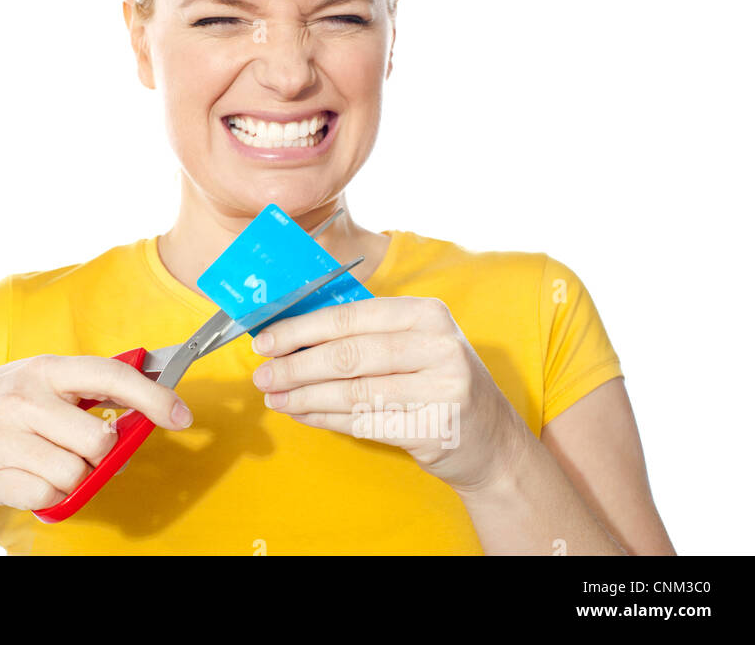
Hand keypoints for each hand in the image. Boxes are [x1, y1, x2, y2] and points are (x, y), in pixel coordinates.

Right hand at [0, 354, 192, 509]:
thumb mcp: (31, 379)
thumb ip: (81, 389)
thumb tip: (142, 404)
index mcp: (43, 369)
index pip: (112, 376)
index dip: (153, 397)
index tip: (180, 414)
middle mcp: (26, 399)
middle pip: (100, 440)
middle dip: (102, 453)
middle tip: (81, 448)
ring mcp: (8, 439)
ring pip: (77, 473)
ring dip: (74, 476)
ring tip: (47, 461)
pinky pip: (51, 497)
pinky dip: (49, 495)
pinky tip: (28, 476)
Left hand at [250, 296, 529, 492]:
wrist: (492, 440)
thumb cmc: (438, 381)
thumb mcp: (414, 343)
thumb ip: (362, 333)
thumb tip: (289, 335)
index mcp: (426, 314)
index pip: (349, 318)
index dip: (301, 330)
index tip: (265, 340)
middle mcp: (438, 347)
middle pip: (347, 356)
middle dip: (295, 366)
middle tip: (262, 374)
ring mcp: (441, 390)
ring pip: (352, 393)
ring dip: (303, 396)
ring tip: (273, 397)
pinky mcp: (434, 429)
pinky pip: (363, 423)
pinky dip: (324, 419)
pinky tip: (301, 415)